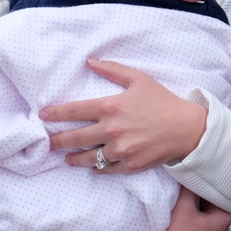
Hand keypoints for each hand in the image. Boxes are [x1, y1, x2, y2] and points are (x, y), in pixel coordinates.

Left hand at [41, 59, 207, 172]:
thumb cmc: (163, 101)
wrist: (186, 128)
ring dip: (73, 158)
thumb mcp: (139, 79)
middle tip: (47, 143)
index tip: (43, 116)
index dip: (55, 114)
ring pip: (87, 158)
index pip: (74, 111)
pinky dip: (97, 168)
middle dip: (57, 141)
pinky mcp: (129, 165)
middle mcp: (111, 130)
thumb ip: (113, 70)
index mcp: (110, 107)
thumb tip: (90, 61)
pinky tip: (92, 165)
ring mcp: (119, 150)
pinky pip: (105, 169)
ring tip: (66, 158)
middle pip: (74, 138)